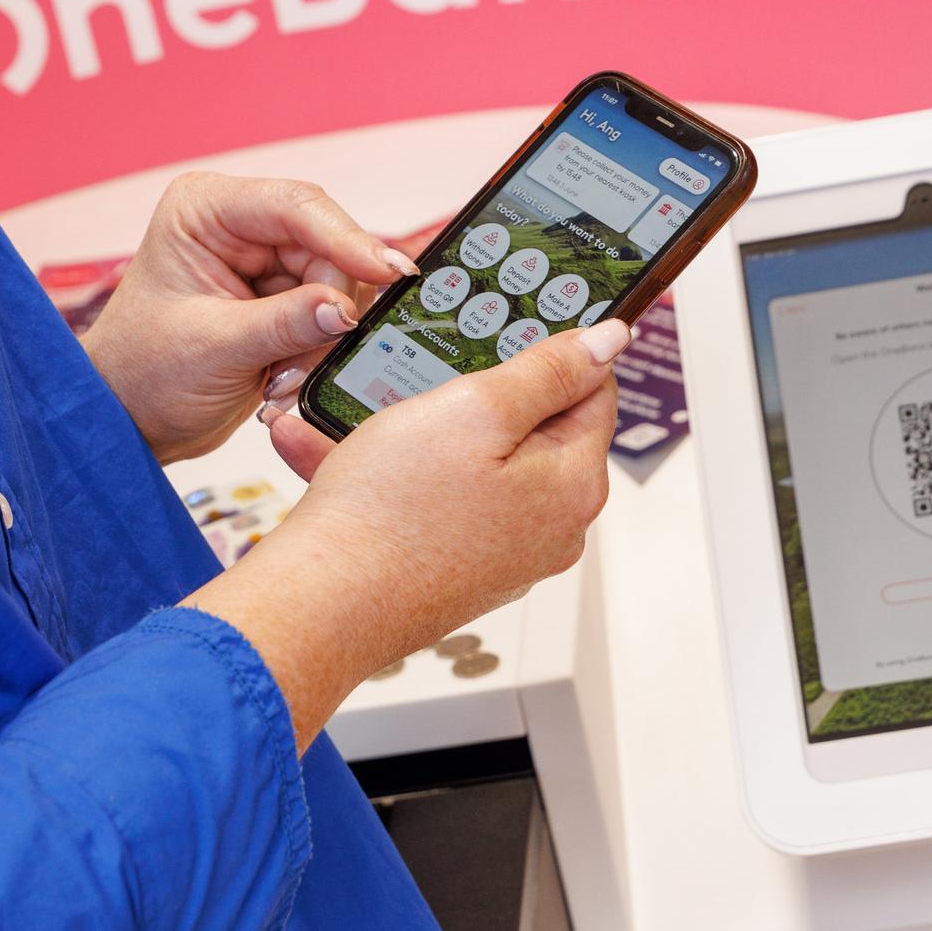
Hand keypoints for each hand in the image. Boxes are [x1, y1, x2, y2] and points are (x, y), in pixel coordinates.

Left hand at [80, 174, 415, 465]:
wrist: (131, 419)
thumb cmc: (143, 375)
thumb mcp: (214, 349)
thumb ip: (284, 325)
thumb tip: (346, 310)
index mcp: (206, 210)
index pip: (295, 207)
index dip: (348, 239)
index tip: (389, 272)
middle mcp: (239, 223)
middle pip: (326, 247)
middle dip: (327, 309)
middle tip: (306, 362)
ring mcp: (263, 258)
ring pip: (336, 283)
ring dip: (322, 337)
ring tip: (281, 379)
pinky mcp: (281, 293)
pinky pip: (329, 311)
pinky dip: (317, 349)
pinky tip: (283, 377)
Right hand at [184, 319, 626, 745]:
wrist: (322, 606)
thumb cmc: (393, 513)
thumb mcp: (477, 409)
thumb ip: (548, 371)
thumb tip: (610, 342)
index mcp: (573, 485)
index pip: (594, 391)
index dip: (554, 349)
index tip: (512, 325)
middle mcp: (550, 527)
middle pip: (531, 428)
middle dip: (475, 392)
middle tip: (426, 366)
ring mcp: (503, 553)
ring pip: (469, 461)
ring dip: (415, 428)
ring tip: (358, 408)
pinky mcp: (456, 567)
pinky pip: (433, 499)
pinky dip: (390, 471)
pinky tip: (329, 448)